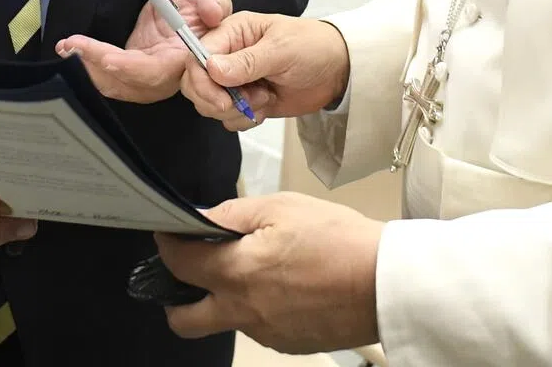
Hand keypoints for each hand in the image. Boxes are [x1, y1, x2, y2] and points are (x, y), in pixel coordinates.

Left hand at [55, 0, 232, 103]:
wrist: (192, 4)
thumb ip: (213, 0)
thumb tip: (214, 13)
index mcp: (186, 59)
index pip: (159, 71)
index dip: (133, 70)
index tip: (108, 59)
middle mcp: (166, 73)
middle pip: (131, 81)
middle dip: (99, 67)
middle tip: (74, 48)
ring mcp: (148, 74)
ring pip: (117, 83)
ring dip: (89, 69)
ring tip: (67, 48)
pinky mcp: (134, 69)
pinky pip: (110, 77)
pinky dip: (89, 67)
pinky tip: (70, 51)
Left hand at [156, 194, 382, 352]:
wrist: (385, 283)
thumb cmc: (338, 240)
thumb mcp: (282, 207)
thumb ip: (234, 214)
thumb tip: (202, 217)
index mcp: (236, 273)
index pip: (178, 264)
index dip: (166, 244)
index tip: (168, 233)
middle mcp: (243, 311)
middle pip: (184, 320)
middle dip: (176, 298)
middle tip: (191, 273)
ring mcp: (266, 333)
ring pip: (225, 322)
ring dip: (225, 299)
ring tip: (256, 270)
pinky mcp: (288, 343)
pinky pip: (259, 328)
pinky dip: (259, 308)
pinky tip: (286, 285)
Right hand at [182, 13, 348, 130]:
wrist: (338, 71)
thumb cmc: (313, 47)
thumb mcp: (282, 50)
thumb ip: (247, 61)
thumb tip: (211, 68)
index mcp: (233, 32)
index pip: (197, 56)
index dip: (202, 80)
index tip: (221, 99)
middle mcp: (228, 55)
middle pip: (196, 83)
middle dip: (216, 100)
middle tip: (245, 102)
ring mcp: (236, 80)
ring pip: (210, 104)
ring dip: (235, 110)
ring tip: (264, 98)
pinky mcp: (245, 100)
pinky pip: (228, 118)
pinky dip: (243, 119)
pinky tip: (265, 108)